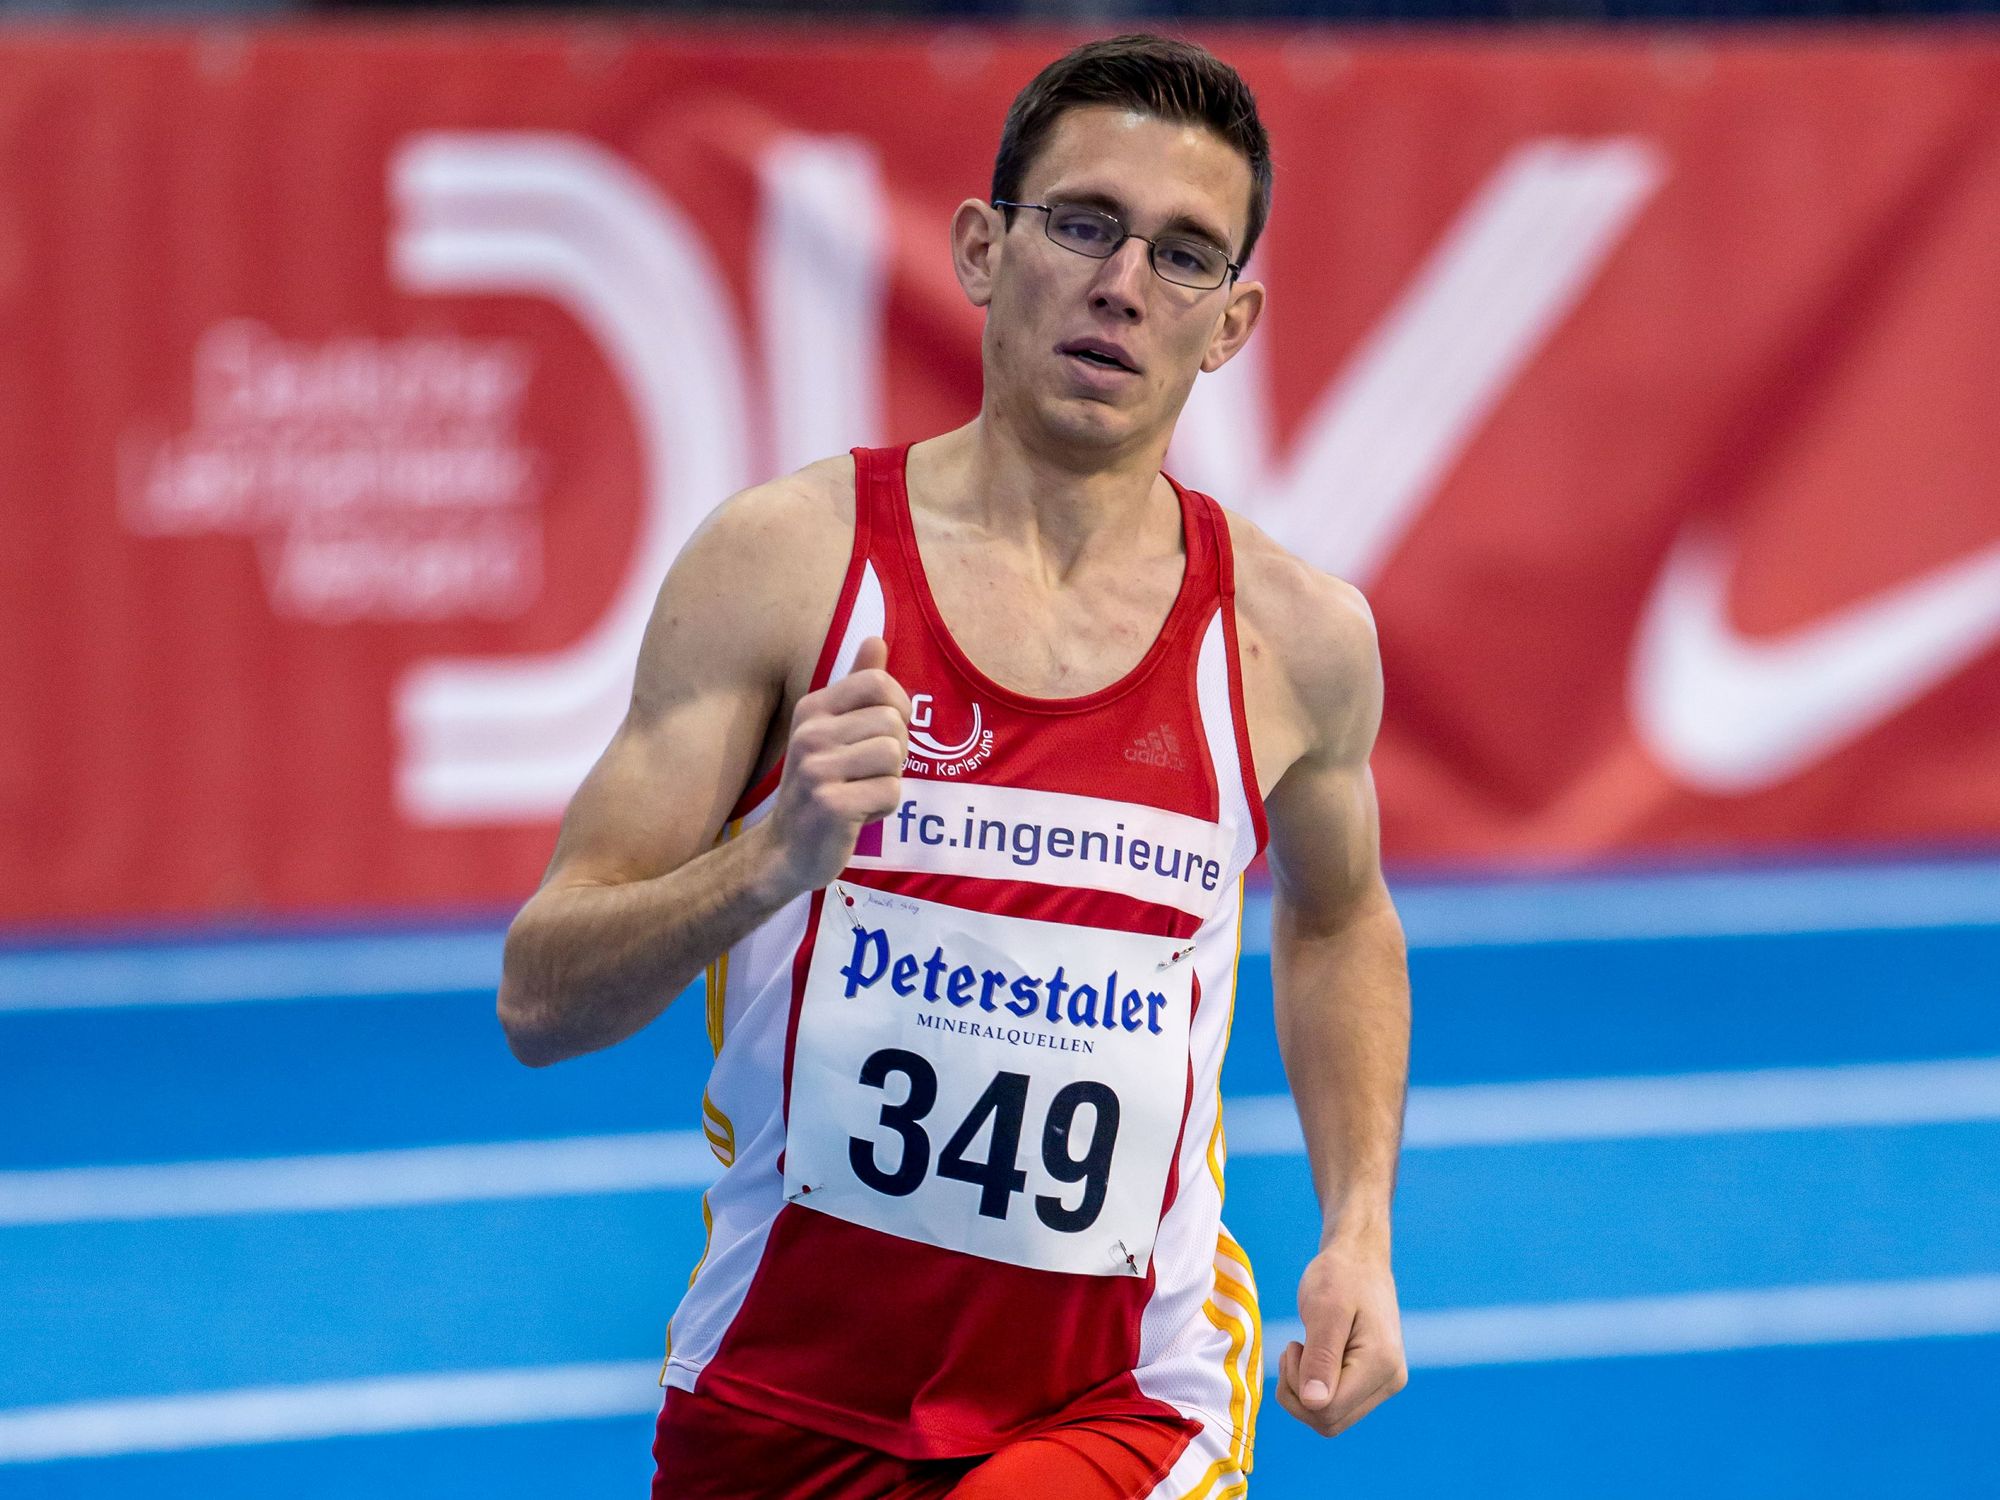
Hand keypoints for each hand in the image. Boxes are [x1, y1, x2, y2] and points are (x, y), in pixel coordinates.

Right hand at [763, 637, 909, 895]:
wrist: (784, 851)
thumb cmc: (819, 787)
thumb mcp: (831, 730)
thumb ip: (856, 686)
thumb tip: (876, 639)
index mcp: (812, 710)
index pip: (878, 684)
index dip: (898, 708)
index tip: (885, 733)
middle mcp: (810, 734)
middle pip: (894, 723)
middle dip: (895, 752)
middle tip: (867, 773)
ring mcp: (818, 769)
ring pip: (894, 756)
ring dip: (889, 780)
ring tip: (861, 791)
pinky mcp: (831, 804)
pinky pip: (891, 793)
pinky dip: (884, 808)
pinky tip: (857, 813)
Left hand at [1275, 1238, 1406, 1436]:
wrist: (1359, 1259)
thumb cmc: (1340, 1276)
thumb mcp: (1324, 1310)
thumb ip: (1321, 1358)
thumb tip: (1314, 1404)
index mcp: (1381, 1364)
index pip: (1328, 1410)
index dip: (1298, 1388)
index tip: (1294, 1346)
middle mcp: (1389, 1381)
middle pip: (1329, 1422)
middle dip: (1298, 1393)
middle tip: (1295, 1348)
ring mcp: (1384, 1384)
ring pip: (1331, 1419)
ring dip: (1303, 1392)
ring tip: (1304, 1349)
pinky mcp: (1373, 1382)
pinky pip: (1336, 1406)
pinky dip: (1313, 1389)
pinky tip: (1313, 1357)